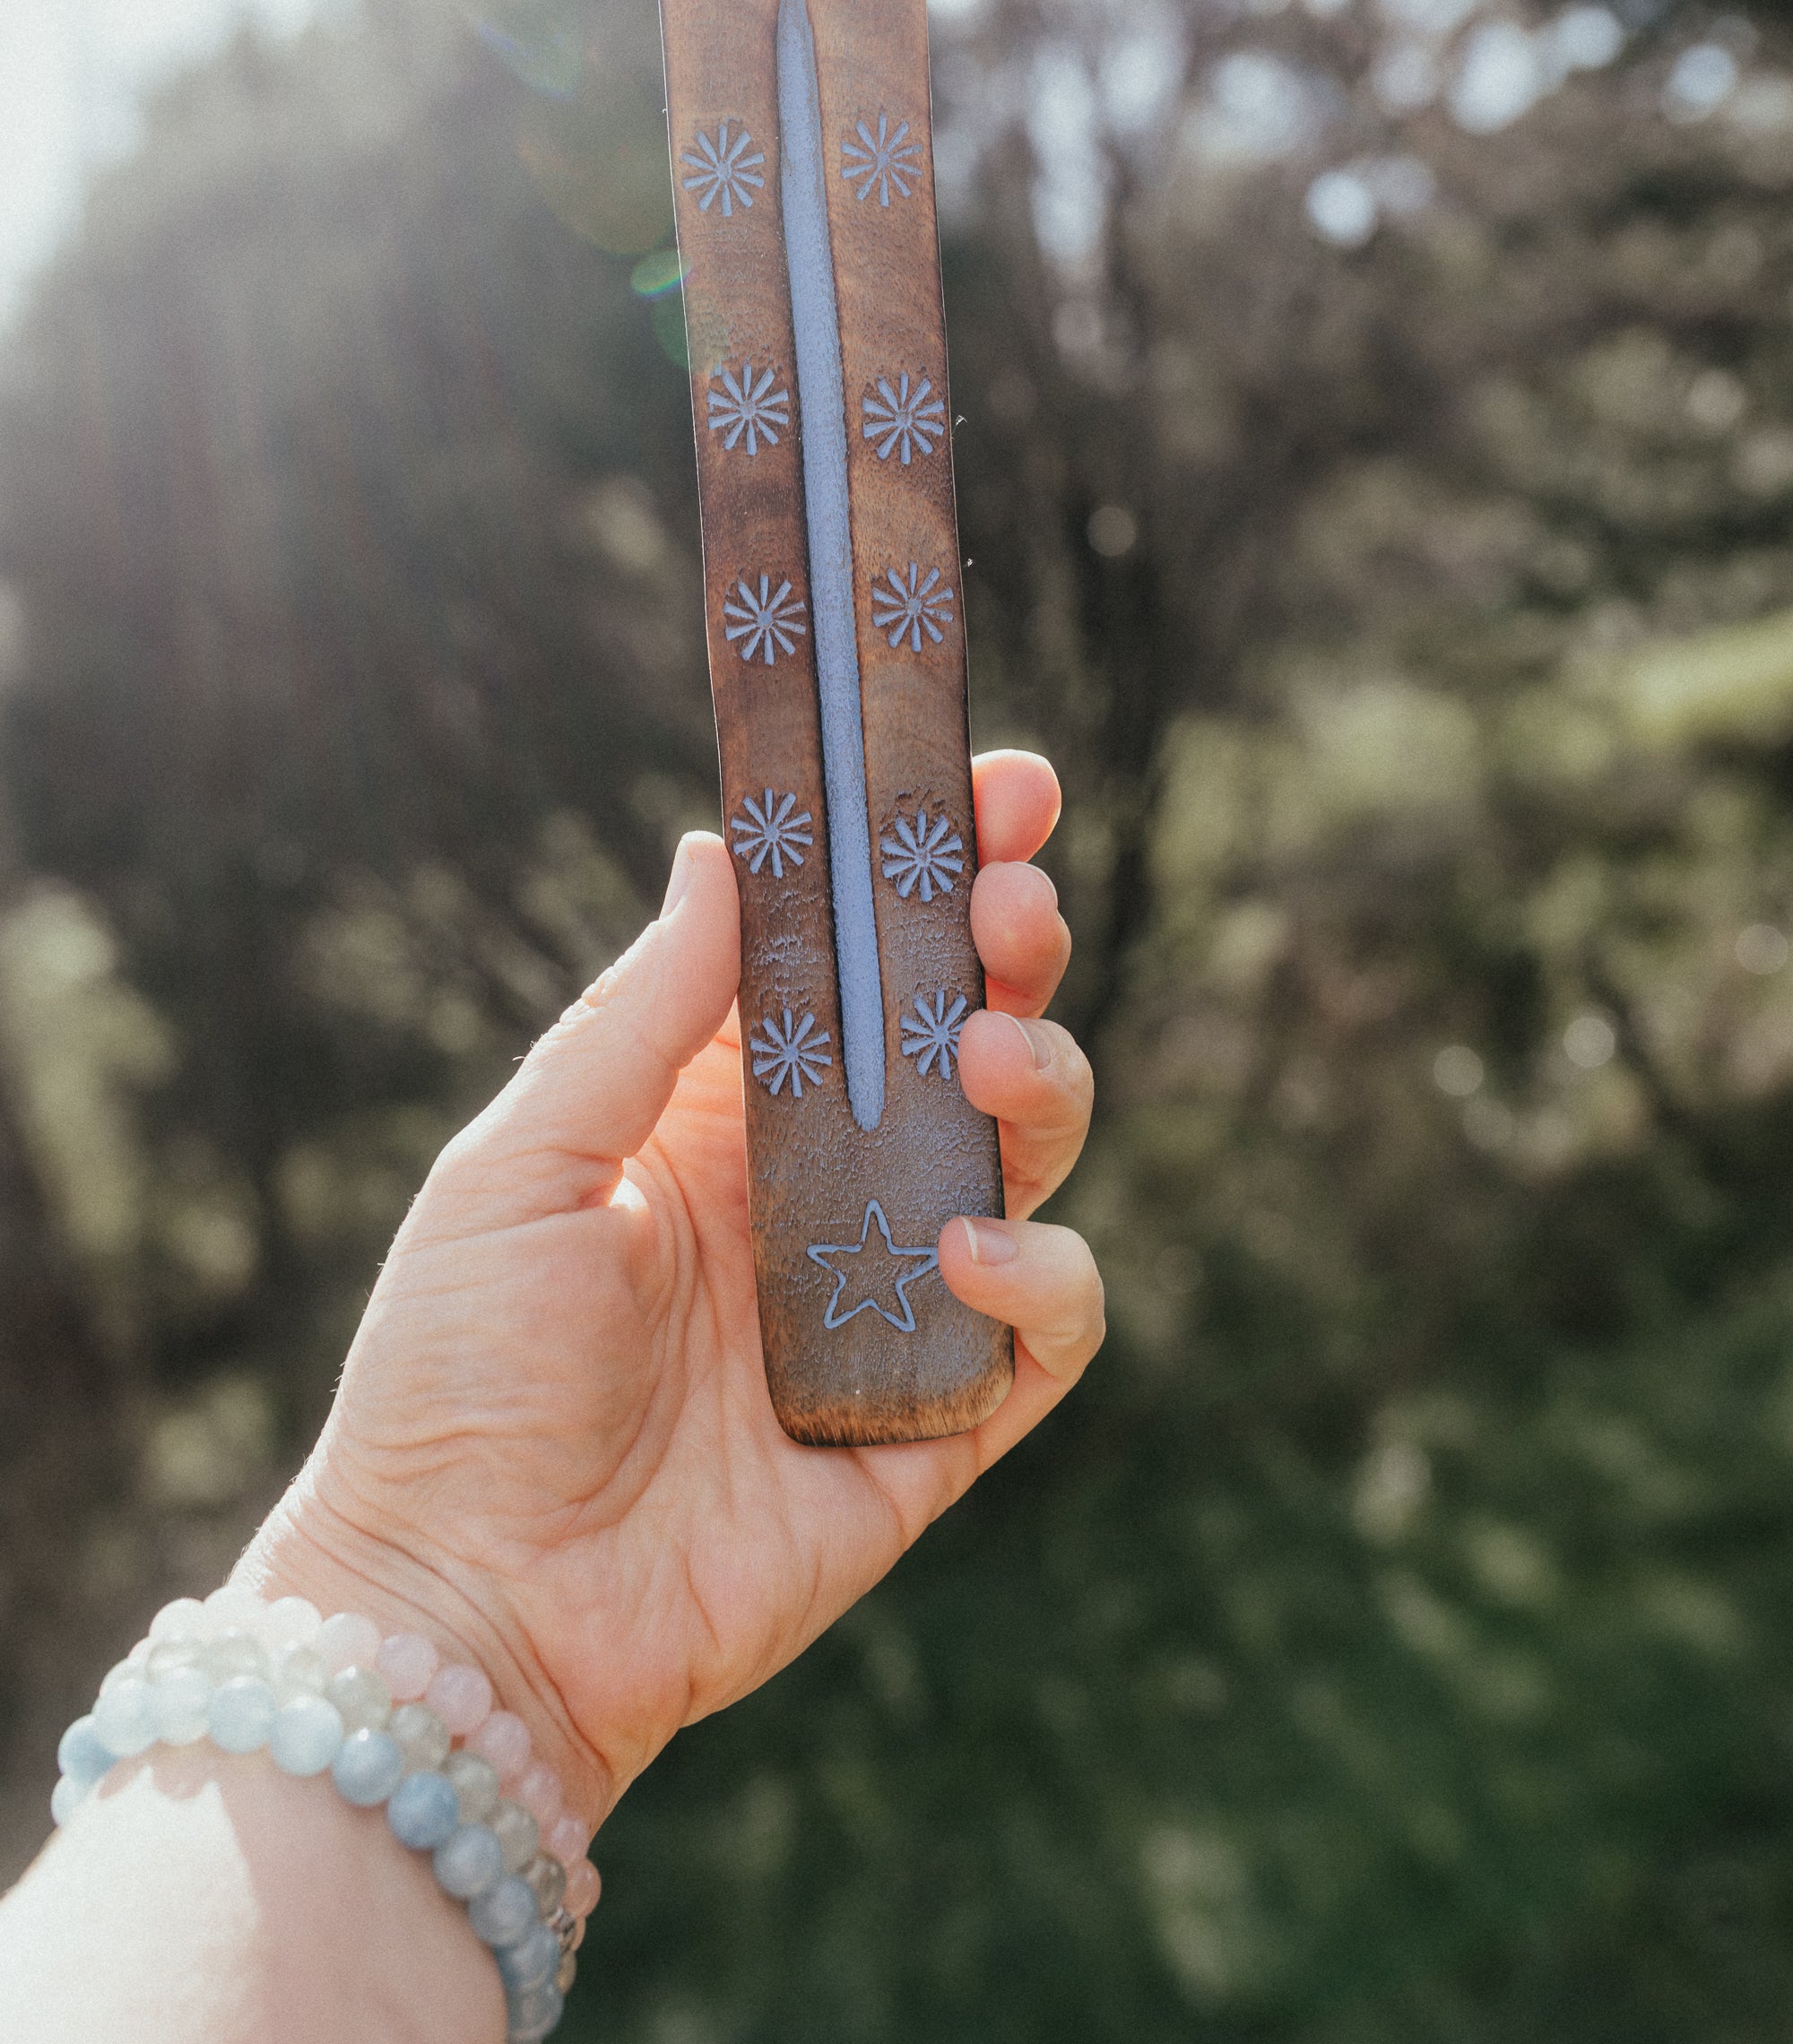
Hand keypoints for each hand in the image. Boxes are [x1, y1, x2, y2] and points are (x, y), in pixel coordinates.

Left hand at [247, 750, 1102, 1824]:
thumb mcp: (527, 1161)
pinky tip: (971, 1251)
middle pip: (965, 1037)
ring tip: (988, 1062)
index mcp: (723, 1112)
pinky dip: (1045, 1279)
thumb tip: (724, 853)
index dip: (933, 874)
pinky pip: (1044, 1335)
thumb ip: (641, 1014)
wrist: (466, 1610)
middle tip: (1008, 902)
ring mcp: (887, 1302)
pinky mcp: (935, 1427)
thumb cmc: (458, 1374)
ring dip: (1041, 1085)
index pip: (858, 965)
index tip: (995, 785)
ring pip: (1026, 1159)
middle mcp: (821, 1192)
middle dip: (1010, 952)